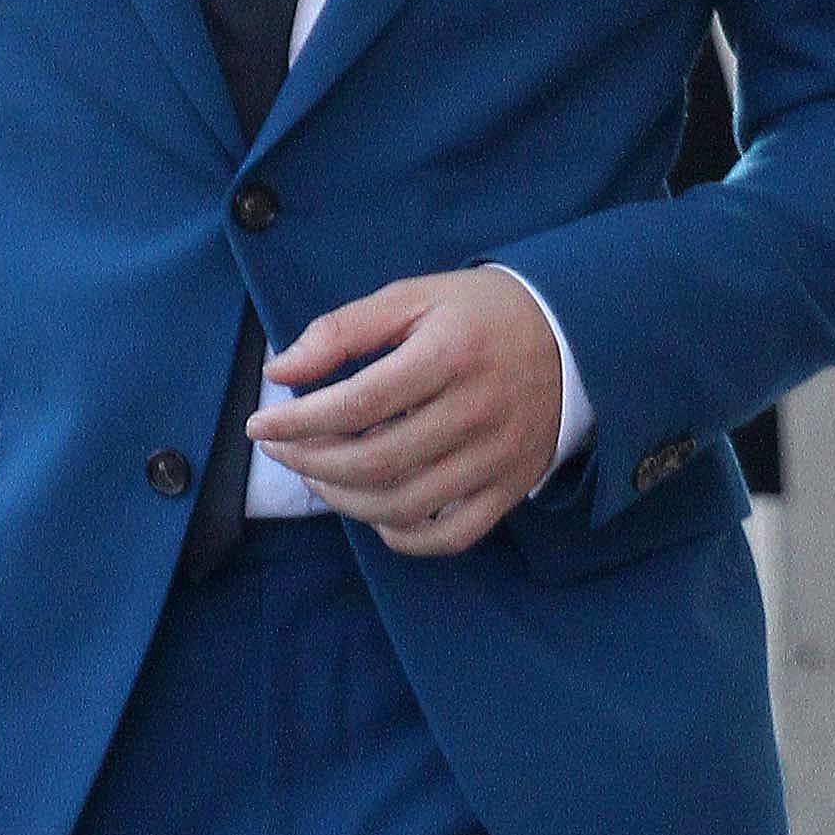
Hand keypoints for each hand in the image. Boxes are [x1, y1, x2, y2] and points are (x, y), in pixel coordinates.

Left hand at [255, 271, 566, 555]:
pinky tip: (375, 513)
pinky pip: (451, 536)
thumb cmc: (480, 314)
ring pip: (404, 505)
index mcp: (449, 354)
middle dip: (311, 464)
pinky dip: (402, 537)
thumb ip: (343, 330)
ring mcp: (496, 457)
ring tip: (319, 478)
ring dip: (344, 501)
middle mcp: (476, 412)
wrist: (573, 336)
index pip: (356, 404)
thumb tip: (281, 372)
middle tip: (284, 453)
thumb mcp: (412, 298)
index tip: (261, 426)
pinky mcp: (510, 488)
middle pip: (374, 462)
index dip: (297, 423)